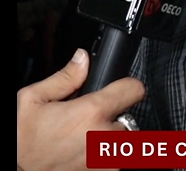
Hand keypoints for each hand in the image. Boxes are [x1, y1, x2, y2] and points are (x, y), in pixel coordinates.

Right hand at [17, 49, 144, 170]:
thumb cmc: (20, 142)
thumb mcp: (33, 100)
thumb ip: (65, 77)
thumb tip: (82, 58)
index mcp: (91, 113)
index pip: (134, 89)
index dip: (126, 86)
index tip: (119, 89)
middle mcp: (104, 138)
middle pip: (128, 116)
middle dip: (112, 116)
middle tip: (89, 120)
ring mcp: (105, 162)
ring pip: (122, 140)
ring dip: (109, 138)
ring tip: (83, 138)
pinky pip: (114, 160)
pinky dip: (103, 156)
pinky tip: (82, 153)